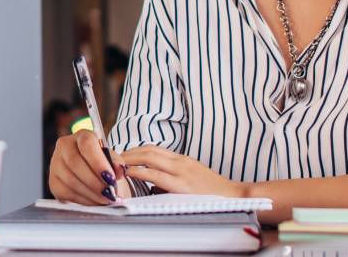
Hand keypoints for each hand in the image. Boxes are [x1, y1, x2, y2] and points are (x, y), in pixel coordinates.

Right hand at [48, 130, 131, 204]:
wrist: (93, 173)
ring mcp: (56, 164)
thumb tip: (120, 170)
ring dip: (90, 193)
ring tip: (106, 200)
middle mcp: (65, 146)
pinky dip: (83, 200)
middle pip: (75, 163)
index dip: (98, 162)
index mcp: (82, 135)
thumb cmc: (104, 163)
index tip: (111, 178)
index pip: (87, 144)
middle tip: (109, 194)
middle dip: (95, 182)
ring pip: (70, 180)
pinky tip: (95, 202)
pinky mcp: (53, 182)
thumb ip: (117, 163)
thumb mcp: (112, 159)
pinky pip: (66, 193)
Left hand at [118, 146, 246, 197]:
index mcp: (182, 160)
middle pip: (149, 150)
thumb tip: (151, 185)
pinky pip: (155, 174)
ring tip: (117, 162)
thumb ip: (172, 179)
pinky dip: (139, 171)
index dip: (136, 150)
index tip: (122, 155)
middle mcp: (181, 162)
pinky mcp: (181, 184)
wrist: (234, 197)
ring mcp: (181, 171)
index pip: (154, 149)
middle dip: (129, 152)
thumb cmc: (212, 192)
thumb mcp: (191, 180)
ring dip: (130, 158)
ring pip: (150, 158)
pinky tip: (129, 173)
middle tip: (114, 156)